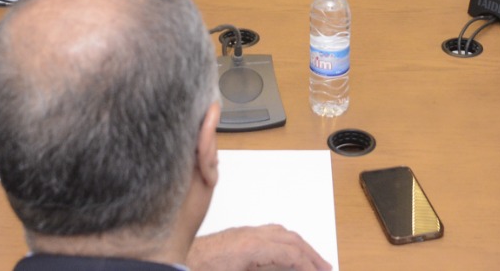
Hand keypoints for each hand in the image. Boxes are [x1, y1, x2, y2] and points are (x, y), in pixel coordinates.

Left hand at [187, 225, 330, 270]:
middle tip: (325, 267)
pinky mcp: (234, 236)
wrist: (174, 260)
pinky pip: (267, 233)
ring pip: (279, 233)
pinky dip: (283, 241)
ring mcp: (241, 234)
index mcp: (250, 247)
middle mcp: (247, 235)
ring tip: (311, 260)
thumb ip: (265, 268)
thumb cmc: (200, 268)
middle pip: (288, 239)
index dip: (307, 264)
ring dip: (298, 246)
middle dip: (310, 254)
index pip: (289, 253)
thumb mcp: (240, 270)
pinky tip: (285, 251)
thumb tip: (285, 266)